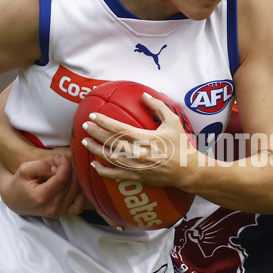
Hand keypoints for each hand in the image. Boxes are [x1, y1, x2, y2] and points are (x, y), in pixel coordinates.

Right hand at [0, 153, 87, 216]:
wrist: (15, 199)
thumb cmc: (19, 183)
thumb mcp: (24, 169)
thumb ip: (41, 167)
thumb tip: (57, 169)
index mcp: (41, 197)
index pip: (62, 179)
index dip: (65, 165)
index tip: (59, 157)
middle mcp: (51, 208)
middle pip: (71, 184)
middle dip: (70, 168)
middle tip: (62, 160)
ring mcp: (58, 213)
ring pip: (76, 191)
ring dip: (74, 177)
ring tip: (65, 168)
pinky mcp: (63, 214)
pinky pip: (79, 205)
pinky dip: (79, 193)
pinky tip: (72, 183)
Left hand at [81, 92, 195, 187]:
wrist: (188, 171)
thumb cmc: (181, 145)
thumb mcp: (173, 122)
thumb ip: (158, 107)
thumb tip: (143, 95)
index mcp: (146, 138)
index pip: (119, 128)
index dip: (104, 122)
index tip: (93, 116)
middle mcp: (139, 153)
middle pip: (111, 142)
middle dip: (95, 133)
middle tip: (85, 126)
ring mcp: (137, 167)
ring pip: (110, 158)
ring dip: (95, 150)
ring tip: (85, 142)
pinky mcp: (138, 177)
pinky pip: (116, 175)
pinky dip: (103, 171)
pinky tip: (95, 165)